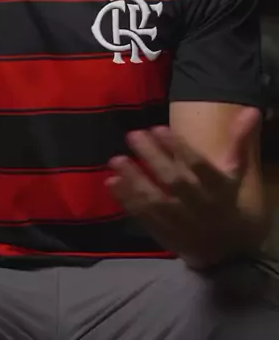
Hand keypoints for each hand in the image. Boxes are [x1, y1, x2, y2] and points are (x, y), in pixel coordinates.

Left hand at [107, 108, 259, 265]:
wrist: (225, 252)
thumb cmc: (226, 201)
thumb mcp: (235, 173)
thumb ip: (238, 142)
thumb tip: (251, 110)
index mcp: (217, 188)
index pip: (199, 166)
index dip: (180, 148)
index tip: (160, 128)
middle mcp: (198, 204)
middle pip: (174, 181)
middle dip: (153, 157)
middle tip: (133, 134)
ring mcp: (178, 220)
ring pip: (155, 200)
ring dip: (134, 180)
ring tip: (116, 158)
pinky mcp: (163, 232)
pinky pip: (143, 217)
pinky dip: (126, 201)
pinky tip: (111, 183)